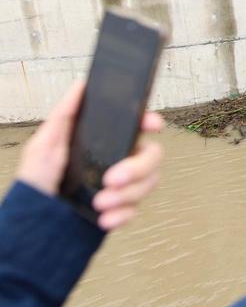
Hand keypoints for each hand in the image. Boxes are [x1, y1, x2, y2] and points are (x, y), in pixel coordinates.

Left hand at [17, 81, 164, 230]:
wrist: (31, 221)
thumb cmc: (36, 180)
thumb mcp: (45, 143)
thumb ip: (65, 114)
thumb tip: (81, 86)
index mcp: (107, 141)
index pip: (139, 125)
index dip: (152, 121)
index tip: (152, 125)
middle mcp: (121, 160)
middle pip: (153, 156)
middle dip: (137, 168)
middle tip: (111, 179)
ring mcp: (124, 185)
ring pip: (149, 183)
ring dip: (127, 195)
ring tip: (99, 203)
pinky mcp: (121, 209)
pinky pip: (136, 211)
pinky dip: (122, 215)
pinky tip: (103, 218)